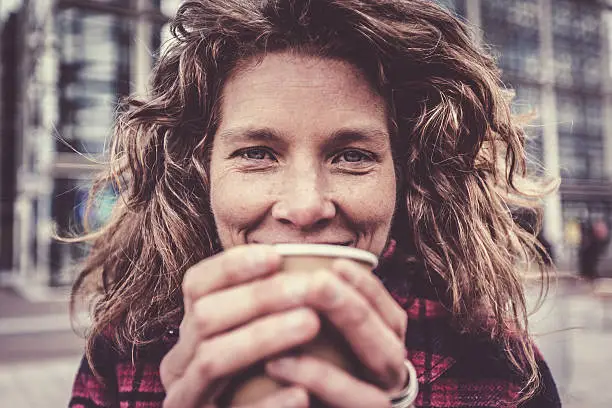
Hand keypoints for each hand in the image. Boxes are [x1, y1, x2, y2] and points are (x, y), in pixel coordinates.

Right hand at [160, 245, 406, 407]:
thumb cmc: (263, 378)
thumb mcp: (256, 336)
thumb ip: (268, 307)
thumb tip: (314, 264)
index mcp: (190, 331)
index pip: (196, 284)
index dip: (232, 266)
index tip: (276, 257)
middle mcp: (179, 362)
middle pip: (205, 316)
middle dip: (260, 297)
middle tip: (311, 288)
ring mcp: (186, 397)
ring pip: (212, 359)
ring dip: (263, 336)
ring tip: (311, 323)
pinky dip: (268, 404)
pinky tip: (301, 394)